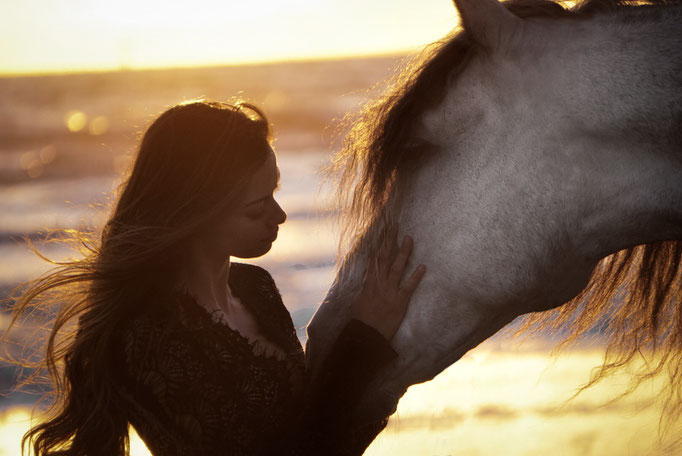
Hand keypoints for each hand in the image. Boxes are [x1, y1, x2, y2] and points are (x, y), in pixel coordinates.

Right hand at [351, 224, 425, 340]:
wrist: (366, 335)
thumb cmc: (363, 318)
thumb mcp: (360, 297)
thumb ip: (367, 282)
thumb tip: (369, 270)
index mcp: (368, 280)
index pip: (374, 256)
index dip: (379, 241)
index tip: (383, 228)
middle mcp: (378, 282)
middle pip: (385, 257)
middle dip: (390, 240)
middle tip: (395, 224)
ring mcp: (389, 291)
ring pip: (397, 267)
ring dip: (403, 252)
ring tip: (409, 238)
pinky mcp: (399, 302)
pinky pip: (408, 287)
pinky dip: (416, 277)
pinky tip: (423, 266)